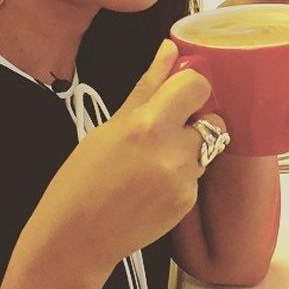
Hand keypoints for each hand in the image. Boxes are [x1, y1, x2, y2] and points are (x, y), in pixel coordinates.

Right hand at [21, 40, 225, 288]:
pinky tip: (152, 185)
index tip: (178, 93)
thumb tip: (169, 49)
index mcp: (147, 125)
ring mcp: (184, 180)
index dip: (191, 86)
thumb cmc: (81, 178)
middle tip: (166, 129)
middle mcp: (172, 152)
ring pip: (207, 147)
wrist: (76, 239)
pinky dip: (182, 174)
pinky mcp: (187, 202)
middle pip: (212, 118)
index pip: (198, 86)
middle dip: (195, 119)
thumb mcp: (109, 125)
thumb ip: (147, 85)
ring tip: (152, 161)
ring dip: (188, 147)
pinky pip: (197, 175)